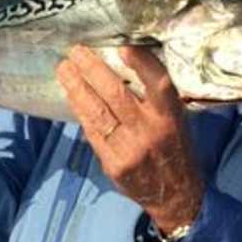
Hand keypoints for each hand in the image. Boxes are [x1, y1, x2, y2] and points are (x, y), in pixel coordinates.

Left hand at [56, 45, 204, 233]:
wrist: (176, 195)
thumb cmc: (175, 146)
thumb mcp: (177, 118)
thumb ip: (156, 96)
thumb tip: (124, 61)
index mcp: (171, 116)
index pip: (158, 84)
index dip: (141, 64)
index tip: (122, 47)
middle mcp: (151, 131)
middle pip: (117, 95)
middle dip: (93, 70)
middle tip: (76, 51)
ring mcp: (130, 149)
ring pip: (98, 112)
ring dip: (77, 87)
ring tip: (64, 69)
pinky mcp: (114, 164)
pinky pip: (93, 131)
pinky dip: (80, 110)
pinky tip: (71, 95)